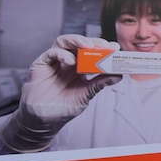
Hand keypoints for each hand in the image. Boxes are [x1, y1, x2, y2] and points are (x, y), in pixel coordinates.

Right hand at [0, 35, 122, 151]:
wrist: (44, 119)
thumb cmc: (64, 106)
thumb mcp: (86, 94)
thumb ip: (100, 83)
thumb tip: (119, 75)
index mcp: (80, 68)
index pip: (92, 53)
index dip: (103, 49)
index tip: (115, 48)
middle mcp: (67, 62)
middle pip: (79, 44)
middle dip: (93, 42)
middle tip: (104, 45)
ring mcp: (54, 62)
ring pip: (64, 42)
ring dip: (77, 41)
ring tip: (88, 46)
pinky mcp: (41, 64)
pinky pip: (50, 53)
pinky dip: (61, 54)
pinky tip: (70, 61)